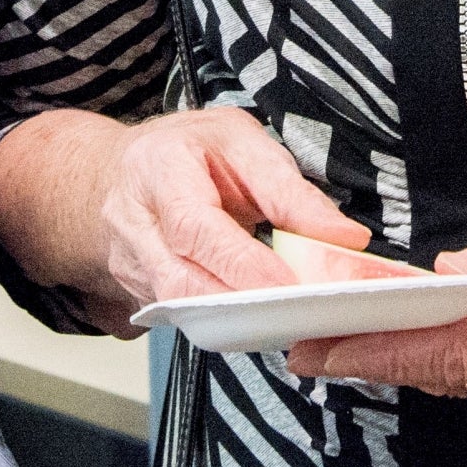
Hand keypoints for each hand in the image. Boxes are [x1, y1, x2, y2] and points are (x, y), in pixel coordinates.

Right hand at [90, 106, 368, 333]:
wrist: (121, 174)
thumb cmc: (188, 151)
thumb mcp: (242, 143)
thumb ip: (289, 190)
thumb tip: (345, 237)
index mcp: (160, 167)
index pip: (196, 226)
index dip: (243, 263)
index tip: (291, 284)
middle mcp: (134, 221)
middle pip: (183, 281)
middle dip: (244, 303)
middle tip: (298, 312)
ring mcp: (130, 265)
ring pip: (182, 310)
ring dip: (236, 321)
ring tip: (287, 320)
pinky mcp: (139, 296)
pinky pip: (184, 318)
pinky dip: (224, 323)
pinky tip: (259, 320)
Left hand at [289, 197, 466, 414]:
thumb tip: (445, 267)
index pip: (450, 349)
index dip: (382, 353)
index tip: (328, 351)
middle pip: (443, 373)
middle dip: (373, 360)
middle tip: (307, 349)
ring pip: (458, 379)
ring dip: (401, 360)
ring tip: (341, 339)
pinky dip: (438, 359)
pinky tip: (407, 340)